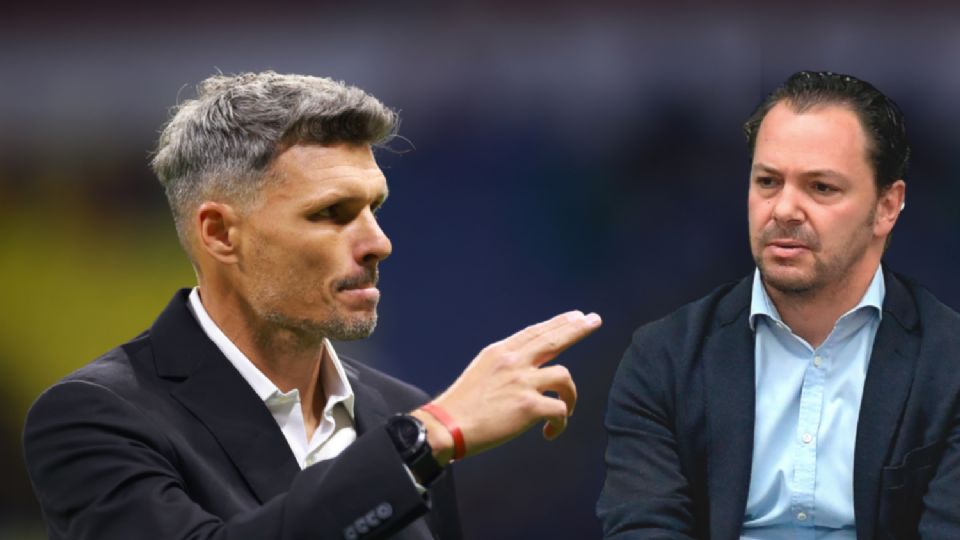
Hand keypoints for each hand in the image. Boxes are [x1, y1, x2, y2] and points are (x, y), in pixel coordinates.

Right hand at [411, 310, 600, 462]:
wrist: (448, 426)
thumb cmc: (463, 405)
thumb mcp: (481, 371)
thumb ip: (505, 364)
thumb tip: (528, 366)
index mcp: (500, 352)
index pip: (535, 332)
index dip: (558, 322)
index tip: (576, 315)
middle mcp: (513, 361)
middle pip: (554, 339)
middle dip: (578, 329)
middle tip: (594, 320)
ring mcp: (522, 382)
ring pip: (564, 376)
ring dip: (571, 394)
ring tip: (567, 408)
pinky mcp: (528, 406)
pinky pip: (560, 410)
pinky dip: (560, 422)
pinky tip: (549, 431)